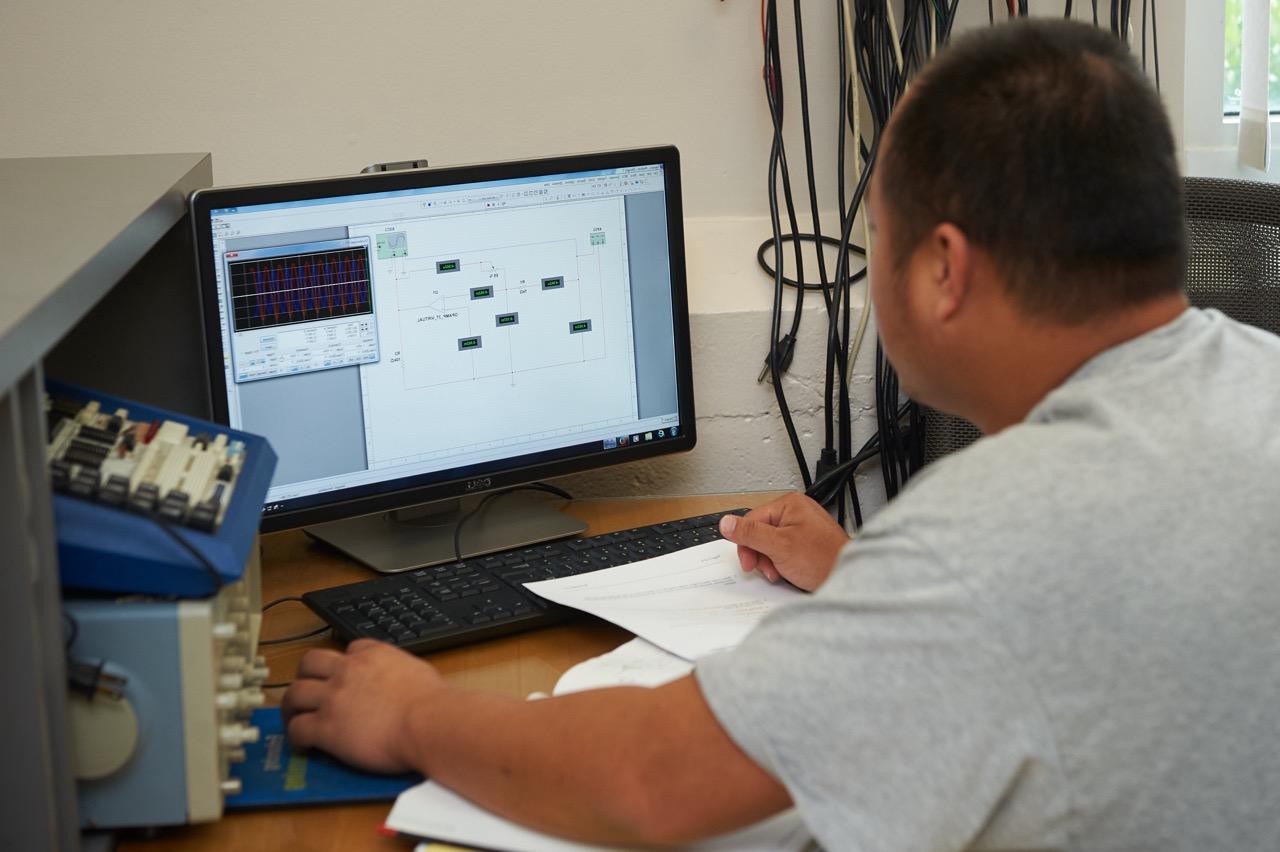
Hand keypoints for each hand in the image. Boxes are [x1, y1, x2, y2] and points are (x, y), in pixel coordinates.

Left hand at [281, 639, 445, 773]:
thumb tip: (403, 680)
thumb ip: (401, 670)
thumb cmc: (433, 703)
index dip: (343, 664)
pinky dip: (297, 737)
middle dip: (305, 676)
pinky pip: (298, 728)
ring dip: (292, 706)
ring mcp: (333, 697)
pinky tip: (304, 745)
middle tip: (308, 691)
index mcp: (373, 655)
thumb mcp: (418, 671)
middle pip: (310, 662)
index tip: (344, 676)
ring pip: (294, 693)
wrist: (428, 722)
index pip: (348, 650)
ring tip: (294, 717)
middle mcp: (348, 671)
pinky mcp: (326, 727)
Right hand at [719, 493, 848, 590]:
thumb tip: (726, 523)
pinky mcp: (806, 541)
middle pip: (760, 532)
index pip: (752, 520)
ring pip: (771, 542)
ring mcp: (802, 526)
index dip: (747, 544)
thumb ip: (750, 534)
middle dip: (760, 554)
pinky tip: (788, 571)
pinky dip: (781, 562)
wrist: (848, 577)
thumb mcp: (779, 546)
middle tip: (767, 569)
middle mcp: (796, 511)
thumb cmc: (823, 559)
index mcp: (789, 504)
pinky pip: (783, 548)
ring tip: (780, 571)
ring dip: (770, 560)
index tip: (748, 562)